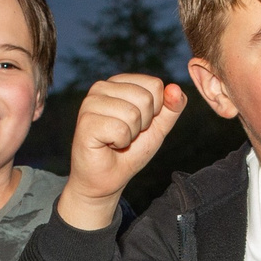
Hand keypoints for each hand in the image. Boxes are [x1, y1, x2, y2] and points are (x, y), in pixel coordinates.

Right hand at [60, 75, 184, 228]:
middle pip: (145, 98)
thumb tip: (175, 88)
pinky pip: (120, 129)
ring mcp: (91, 103)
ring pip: (133, 114)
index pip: (154, 85)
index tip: (139, 124)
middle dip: (143, 124)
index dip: (155, 111)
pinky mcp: (85, 122)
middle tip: (127, 134)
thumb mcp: (159, 127)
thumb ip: (172, 107)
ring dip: (131, 135)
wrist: (108, 178)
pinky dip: (120, 143)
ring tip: (117, 140)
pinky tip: (108, 145)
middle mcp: (102, 87)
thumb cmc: (130, 151)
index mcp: (119, 82)